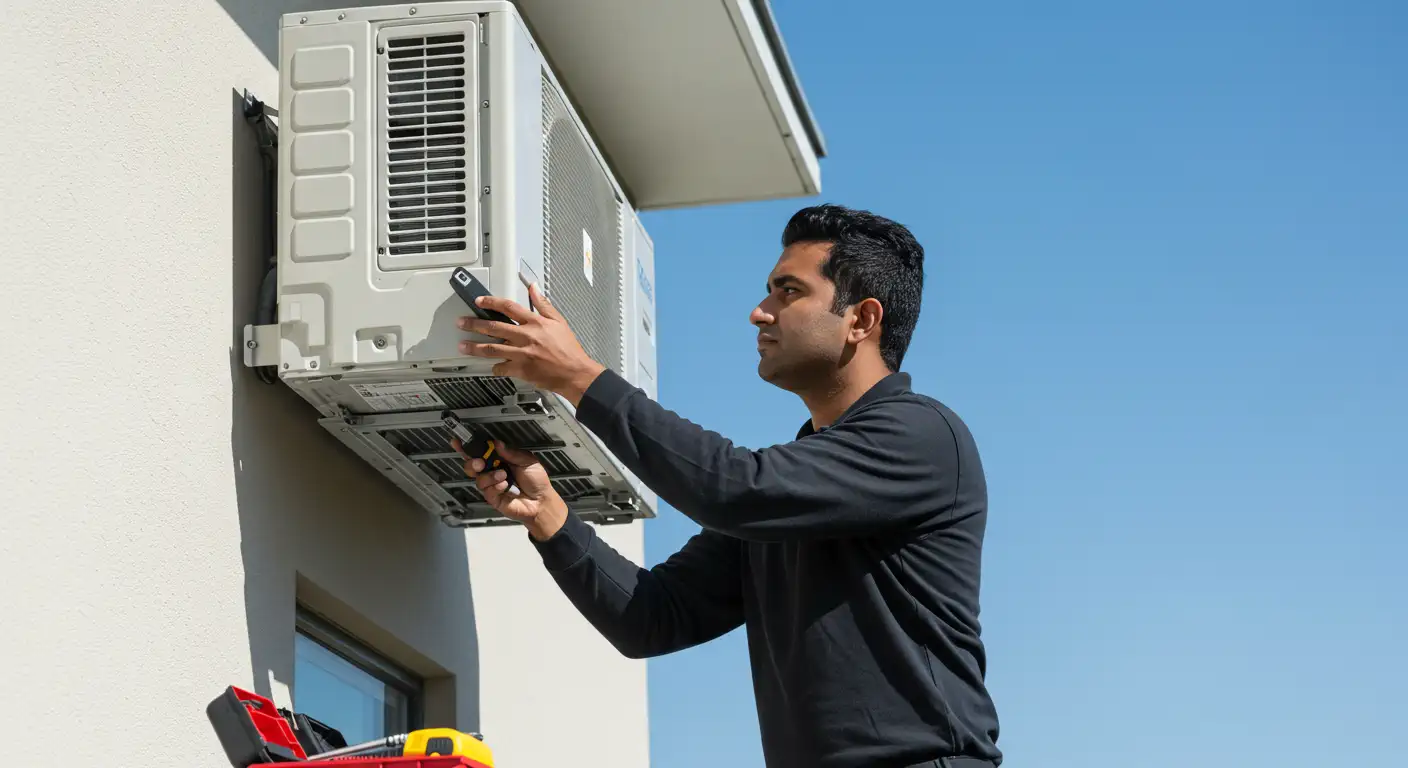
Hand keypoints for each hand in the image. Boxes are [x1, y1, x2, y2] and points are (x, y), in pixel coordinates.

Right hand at [453, 438, 567, 540]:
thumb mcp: (527, 461)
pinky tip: (505, 486)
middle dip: (472, 462)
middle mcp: (493, 472)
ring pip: (478, 478)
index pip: (481, 452)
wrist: (541, 501)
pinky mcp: (493, 498)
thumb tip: (497, 443)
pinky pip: (487, 490)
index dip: (468, 447)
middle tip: (480, 462)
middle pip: (472, 466)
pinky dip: (496, 486)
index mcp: (500, 460)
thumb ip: (511, 453)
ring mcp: (492, 485)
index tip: (458, 442)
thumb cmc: (536, 480)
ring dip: (490, 475)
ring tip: (503, 475)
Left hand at [457, 283, 605, 405]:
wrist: (575, 372)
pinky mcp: (521, 370)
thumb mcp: (559, 321)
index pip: (508, 307)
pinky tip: (491, 366)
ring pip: (492, 349)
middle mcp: (525, 336)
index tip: (479, 301)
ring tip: (462, 345)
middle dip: (474, 324)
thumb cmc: (569, 349)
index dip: (491, 302)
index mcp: (535, 322)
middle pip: (494, 327)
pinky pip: (502, 368)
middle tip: (461, 323)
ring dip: (475, 347)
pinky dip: (495, 367)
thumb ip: (543, 304)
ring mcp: (521, 354)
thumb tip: (534, 287)